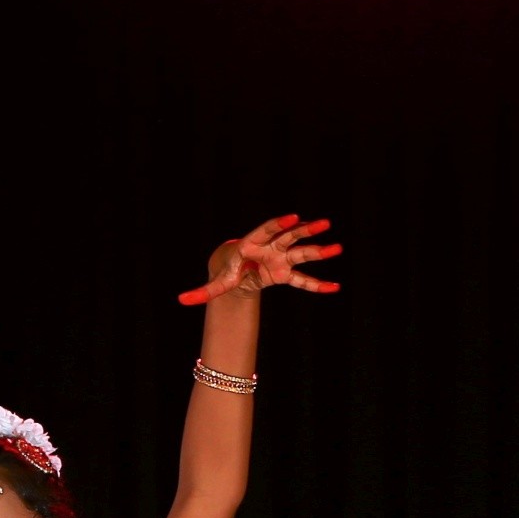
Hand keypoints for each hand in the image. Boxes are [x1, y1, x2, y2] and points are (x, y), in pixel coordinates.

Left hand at [178, 213, 342, 303]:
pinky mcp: (286, 273)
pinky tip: (333, 288)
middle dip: (306, 230)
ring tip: (337, 248)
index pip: (267, 230)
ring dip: (318, 251)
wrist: (238, 271)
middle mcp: (271, 247)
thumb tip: (181, 301)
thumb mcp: (217, 282)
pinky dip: (316, 284)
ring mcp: (281, 258)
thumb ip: (203, 291)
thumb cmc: (228, 270)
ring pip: (301, 253)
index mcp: (253, 244)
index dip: (279, 223)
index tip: (293, 216)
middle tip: (324, 223)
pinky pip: (302, 279)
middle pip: (290, 236)